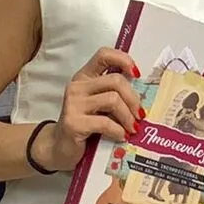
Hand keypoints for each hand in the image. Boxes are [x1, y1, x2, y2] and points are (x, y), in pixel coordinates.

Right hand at [38, 46, 141, 171]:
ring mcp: (73, 104)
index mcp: (84, 77)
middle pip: (115, 80)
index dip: (124, 60)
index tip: (137, 74)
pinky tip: (121, 136)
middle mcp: (77, 86)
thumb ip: (113, 94)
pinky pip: (105, 122)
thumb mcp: (98, 104)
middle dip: (133, 99)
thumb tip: (143, 95)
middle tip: (140, 114)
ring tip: (132, 128)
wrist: (60, 148)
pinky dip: (118, 131)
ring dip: (128, 117)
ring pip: (113, 100)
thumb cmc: (85, 124)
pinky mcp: (74, 123)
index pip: (104, 55)